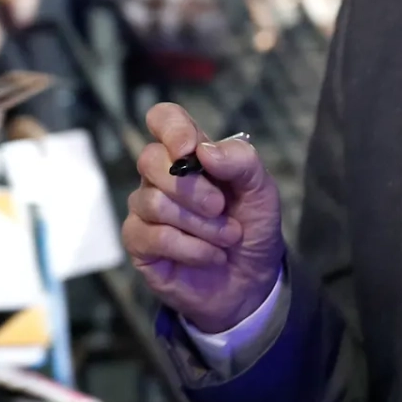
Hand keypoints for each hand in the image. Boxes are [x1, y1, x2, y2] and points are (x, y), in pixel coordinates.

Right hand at [123, 103, 282, 333]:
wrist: (252, 282)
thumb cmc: (252, 228)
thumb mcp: (261, 191)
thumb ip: (241, 162)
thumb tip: (203, 151)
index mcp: (190, 154)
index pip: (163, 119)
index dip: (170, 128)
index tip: (189, 149)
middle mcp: (161, 177)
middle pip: (149, 159)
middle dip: (192, 188)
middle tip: (221, 208)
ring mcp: (146, 209)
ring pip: (153, 202)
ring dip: (200, 225)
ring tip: (226, 238)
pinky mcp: (139, 243)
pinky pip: (153, 236)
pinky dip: (191, 248)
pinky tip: (211, 255)